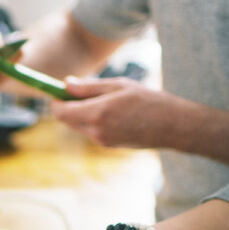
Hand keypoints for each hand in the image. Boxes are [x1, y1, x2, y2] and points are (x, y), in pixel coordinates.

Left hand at [51, 77, 186, 148]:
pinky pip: (91, 131)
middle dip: (68, 106)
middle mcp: (96, 131)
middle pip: (67, 120)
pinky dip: (94, 120)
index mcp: (98, 113)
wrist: (172, 126)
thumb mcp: (118, 86)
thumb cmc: (149, 100)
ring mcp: (101, 141)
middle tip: (80, 90)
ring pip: (79, 125)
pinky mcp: (108, 145)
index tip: (58, 91)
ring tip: (106, 99)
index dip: (55, 101)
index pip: (61, 112)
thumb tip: (66, 84)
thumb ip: (89, 87)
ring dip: (82, 112)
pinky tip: (115, 112)